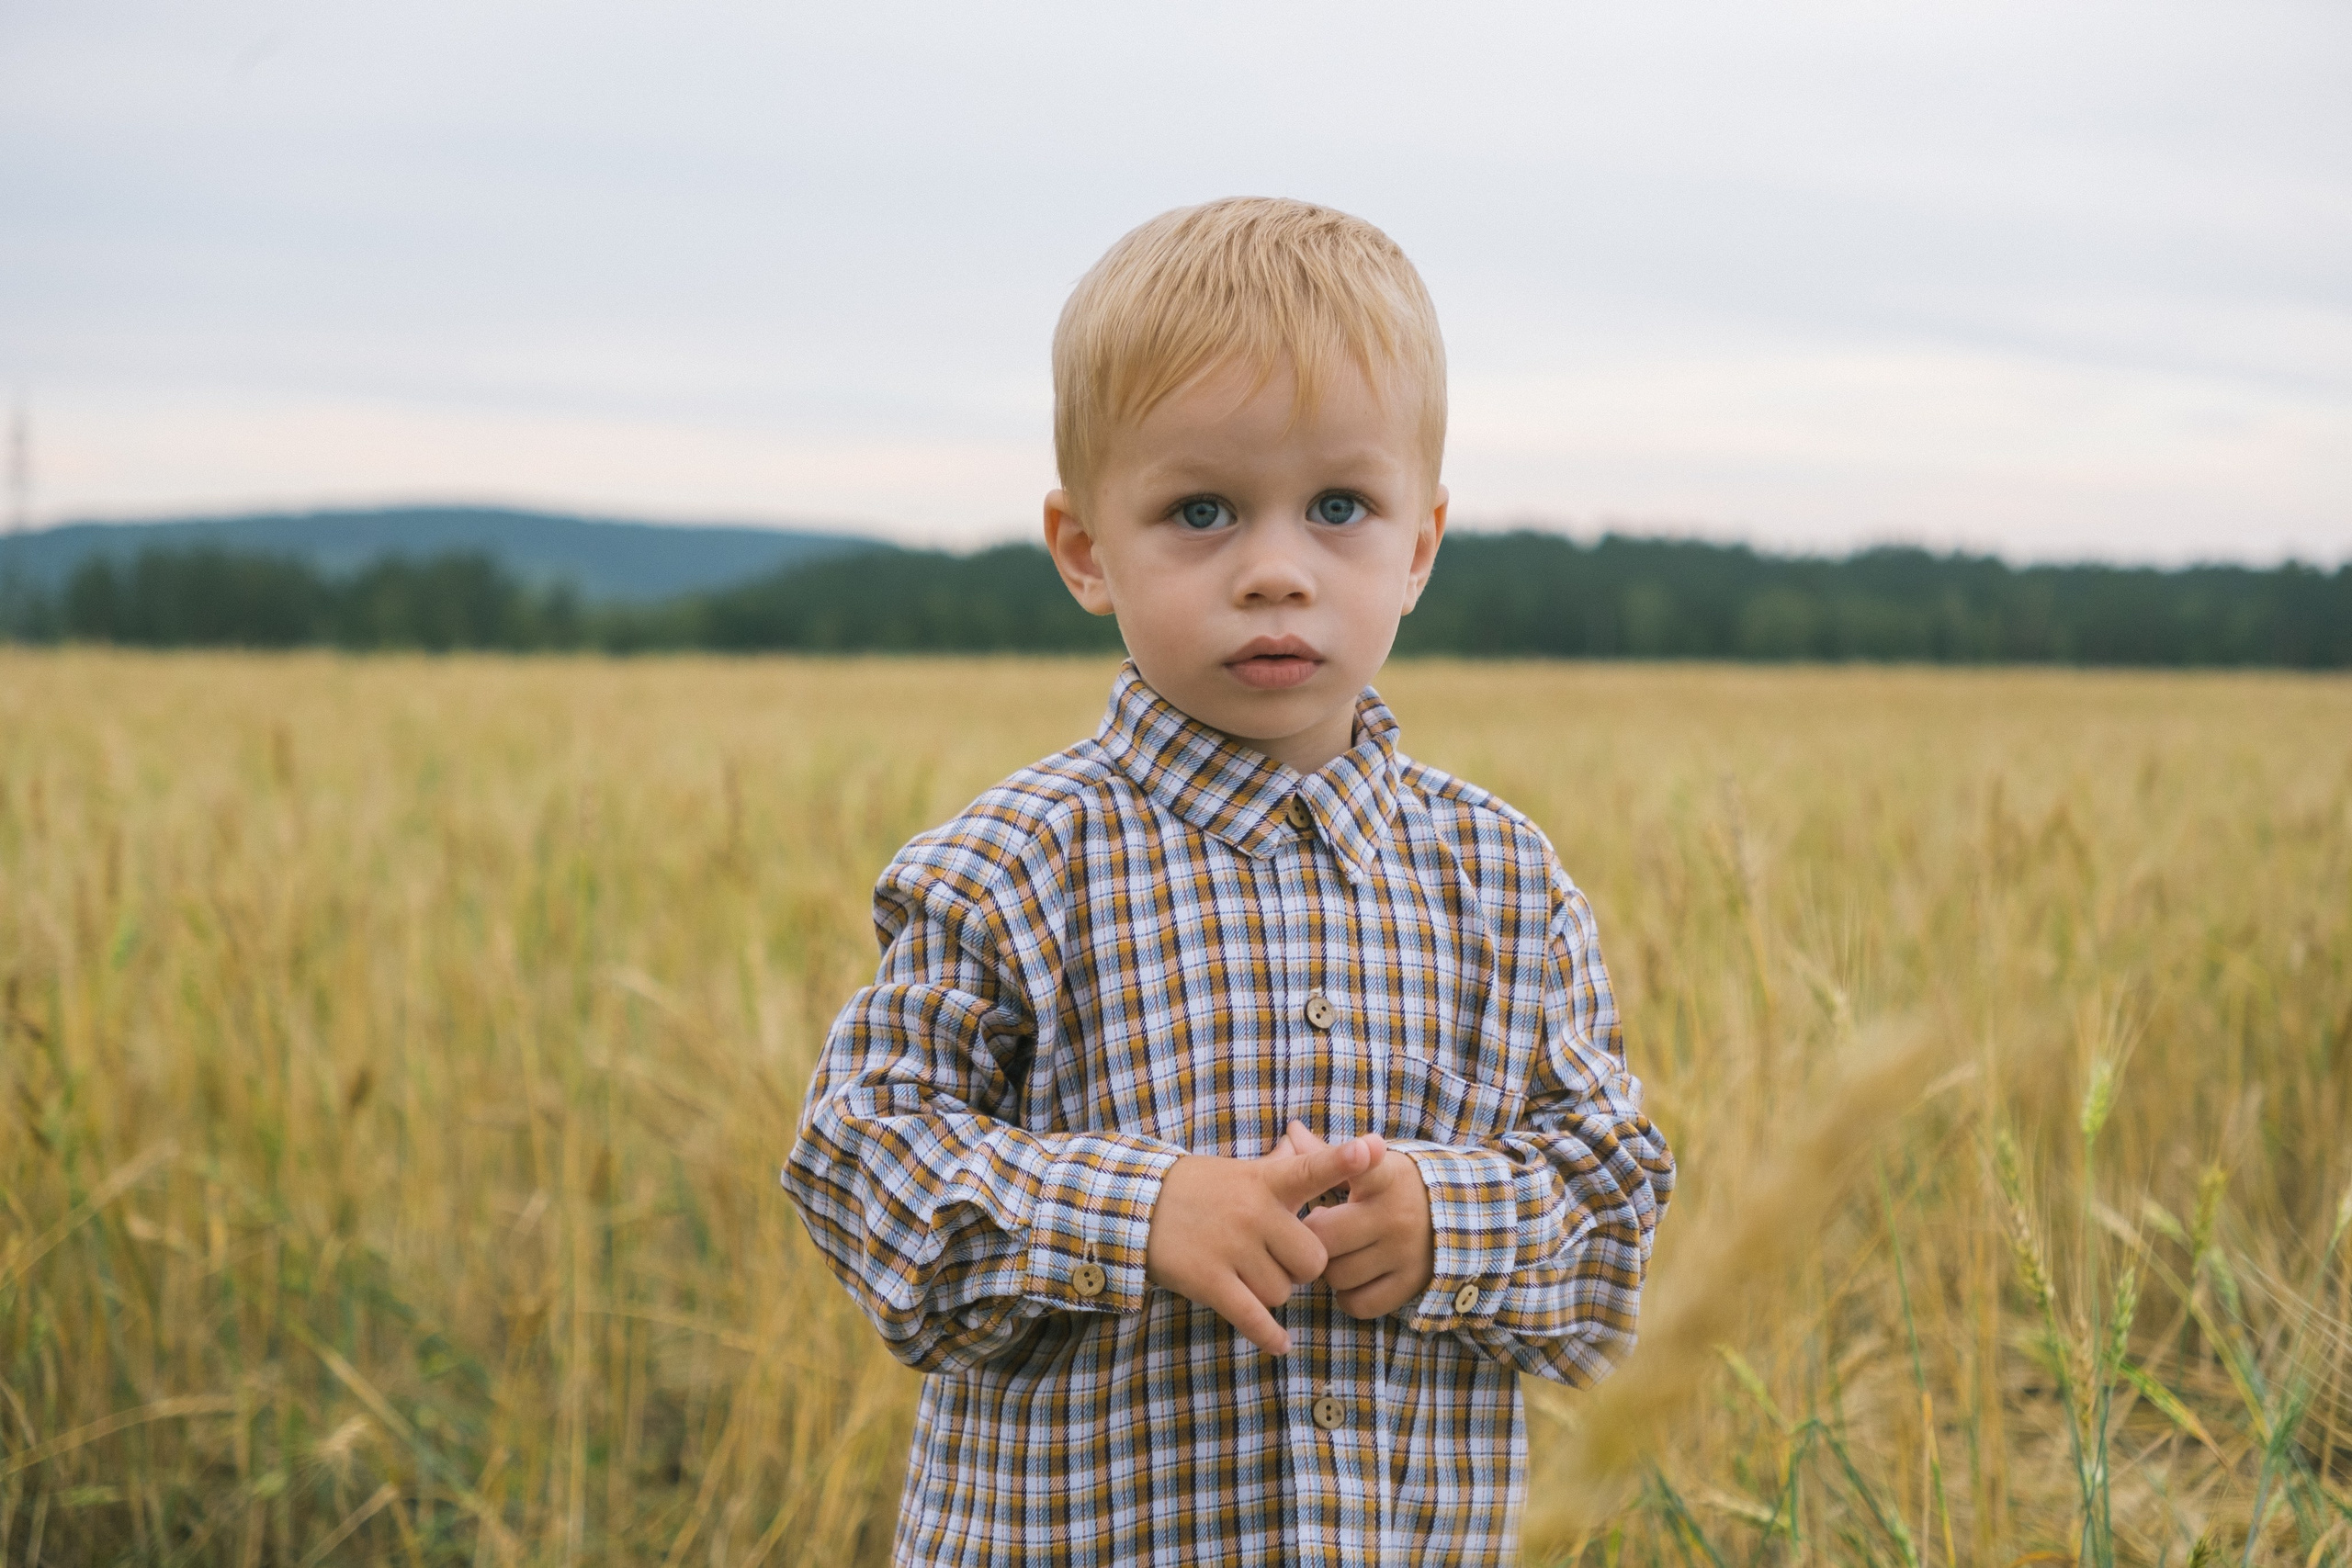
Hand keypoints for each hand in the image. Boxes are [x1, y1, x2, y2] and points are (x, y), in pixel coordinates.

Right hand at [1145, 1132, 1383, 1354]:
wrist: (1137, 1205)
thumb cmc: (1201, 1189)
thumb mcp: (1244, 1171)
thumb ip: (1287, 1166)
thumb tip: (1329, 1147)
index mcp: (1266, 1181)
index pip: (1311, 1169)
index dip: (1343, 1161)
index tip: (1371, 1150)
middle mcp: (1254, 1213)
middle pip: (1313, 1262)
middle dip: (1300, 1270)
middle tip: (1279, 1260)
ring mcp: (1232, 1247)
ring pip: (1283, 1293)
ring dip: (1271, 1292)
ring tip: (1246, 1274)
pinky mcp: (1210, 1280)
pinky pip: (1253, 1318)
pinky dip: (1268, 1336)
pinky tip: (1280, 1343)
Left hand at [1285, 1120, 1435, 1319]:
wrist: (1458, 1216)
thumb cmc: (1396, 1188)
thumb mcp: (1372, 1166)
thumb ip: (1328, 1154)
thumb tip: (1291, 1131)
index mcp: (1384, 1178)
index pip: (1364, 1167)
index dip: (1358, 1158)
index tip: (1365, 1147)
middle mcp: (1395, 1215)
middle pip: (1325, 1237)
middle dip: (1314, 1237)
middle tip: (1322, 1230)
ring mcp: (1404, 1254)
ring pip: (1337, 1275)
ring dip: (1330, 1269)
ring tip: (1341, 1253)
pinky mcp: (1409, 1285)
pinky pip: (1358, 1303)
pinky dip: (1349, 1296)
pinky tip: (1354, 1279)